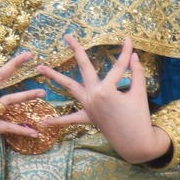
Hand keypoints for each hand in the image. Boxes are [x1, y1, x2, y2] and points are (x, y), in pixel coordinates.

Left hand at [38, 35, 163, 164]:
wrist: (137, 143)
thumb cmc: (140, 118)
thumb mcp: (140, 94)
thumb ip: (137, 73)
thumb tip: (134, 56)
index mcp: (107, 89)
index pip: (118, 66)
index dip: (125, 52)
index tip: (127, 39)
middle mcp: (93, 96)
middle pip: (84, 68)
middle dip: (76, 50)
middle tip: (67, 36)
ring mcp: (88, 107)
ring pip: (69, 88)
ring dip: (54, 77)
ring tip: (39, 67)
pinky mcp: (88, 118)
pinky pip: (70, 119)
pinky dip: (57, 121)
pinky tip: (43, 122)